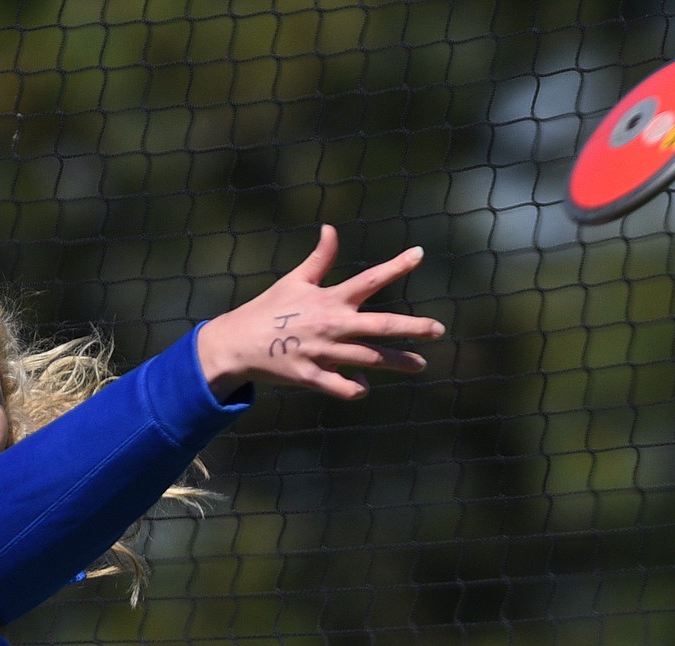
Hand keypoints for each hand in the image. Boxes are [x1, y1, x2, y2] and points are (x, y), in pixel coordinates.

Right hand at [197, 224, 445, 400]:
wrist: (236, 343)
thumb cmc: (268, 310)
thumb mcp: (294, 280)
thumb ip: (319, 258)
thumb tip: (331, 228)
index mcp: (329, 299)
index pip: (369, 279)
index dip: (396, 265)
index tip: (419, 253)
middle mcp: (330, 325)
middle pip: (380, 325)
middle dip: (412, 327)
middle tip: (438, 330)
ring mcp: (322, 353)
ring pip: (369, 360)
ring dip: (398, 362)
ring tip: (420, 364)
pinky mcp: (311, 377)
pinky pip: (343, 387)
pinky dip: (358, 388)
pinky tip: (365, 386)